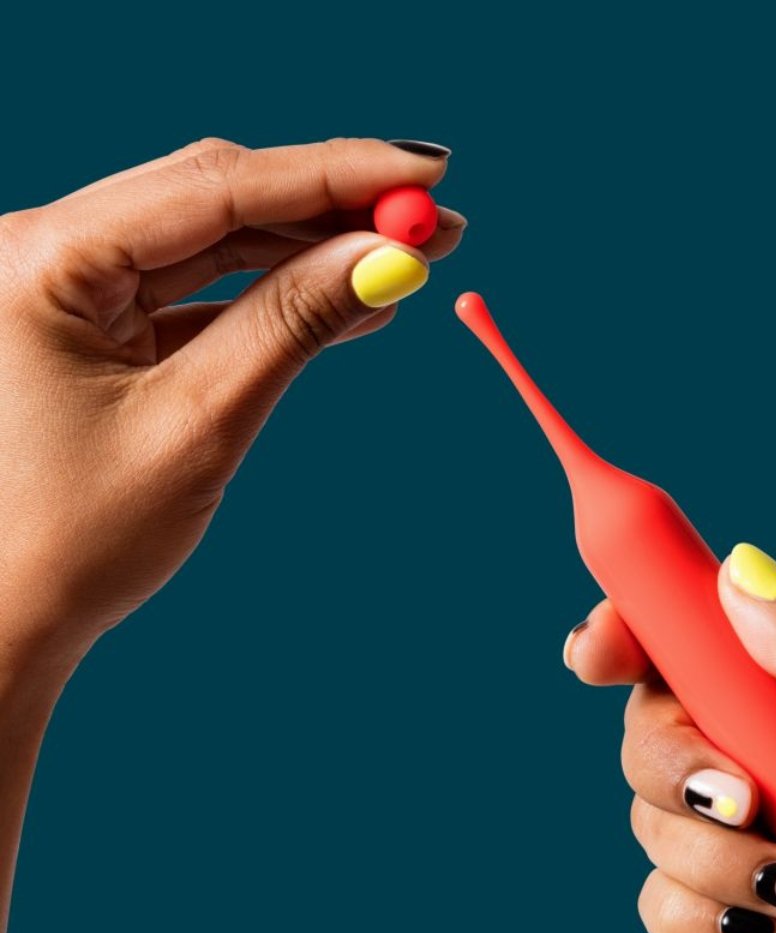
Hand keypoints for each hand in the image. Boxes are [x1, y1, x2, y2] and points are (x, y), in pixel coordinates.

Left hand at [0, 136, 464, 669]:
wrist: (9, 619)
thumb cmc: (76, 539)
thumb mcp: (199, 424)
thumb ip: (293, 326)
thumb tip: (387, 260)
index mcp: (41, 260)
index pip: (214, 187)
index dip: (333, 174)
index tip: (427, 170)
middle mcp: (45, 252)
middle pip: (216, 198)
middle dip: (331, 206)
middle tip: (434, 218)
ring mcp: (70, 287)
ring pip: (214, 241)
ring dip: (311, 249)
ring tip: (406, 258)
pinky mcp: (97, 325)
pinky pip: (199, 290)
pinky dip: (272, 294)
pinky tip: (346, 294)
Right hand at [565, 543, 775, 932]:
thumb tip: (737, 579)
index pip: (707, 645)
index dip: (636, 631)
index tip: (595, 646)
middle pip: (657, 728)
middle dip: (669, 757)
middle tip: (740, 795)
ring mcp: (768, 855)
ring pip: (652, 823)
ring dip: (708, 852)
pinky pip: (667, 911)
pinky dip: (698, 914)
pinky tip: (771, 931)